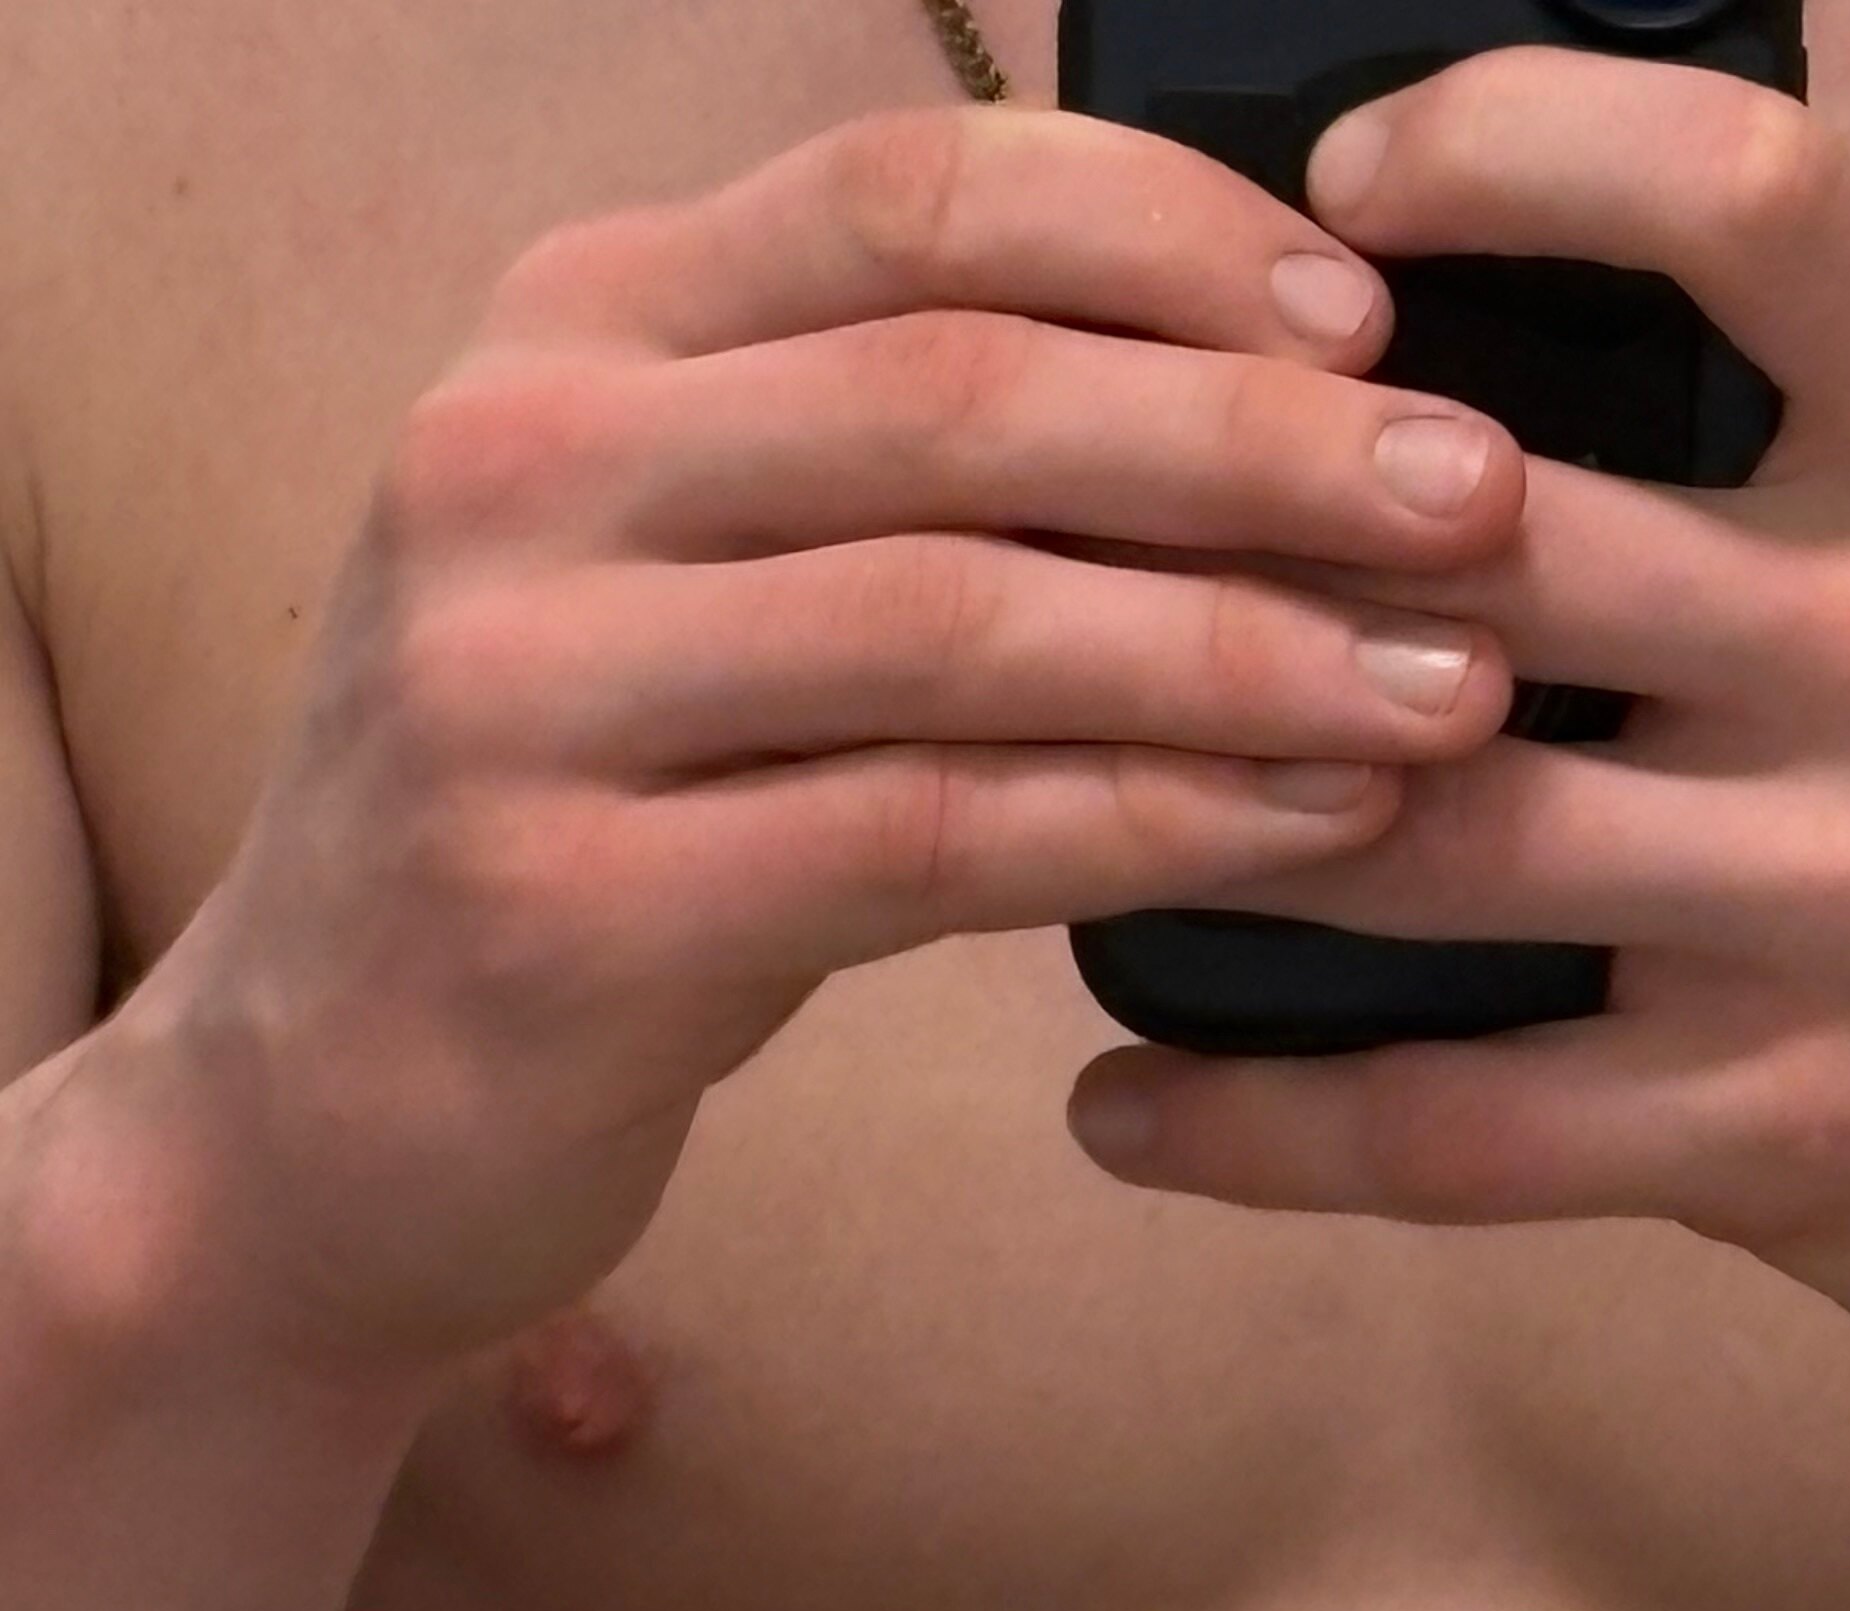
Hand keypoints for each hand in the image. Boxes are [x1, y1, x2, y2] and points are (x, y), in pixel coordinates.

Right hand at [98, 103, 1524, 1391]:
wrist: (316, 1124)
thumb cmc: (584, 840)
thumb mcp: (696, 595)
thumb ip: (890, 480)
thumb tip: (1255, 409)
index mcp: (574, 333)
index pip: (909, 199)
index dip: (1164, 235)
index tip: (1374, 309)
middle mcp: (523, 464)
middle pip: (959, 392)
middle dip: (1258, 440)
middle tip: (1484, 499)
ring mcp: (524, 687)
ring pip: (956, 617)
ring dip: (1240, 645)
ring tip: (1454, 686)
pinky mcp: (569, 907)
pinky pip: (926, 838)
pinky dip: (1145, 822)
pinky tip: (1312, 826)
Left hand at [1066, 44, 1849, 1451]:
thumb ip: (1848, 482)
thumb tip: (1515, 421)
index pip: (1747, 198)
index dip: (1503, 148)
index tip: (1334, 195)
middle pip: (1487, 529)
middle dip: (1231, 529)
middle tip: (1044, 533)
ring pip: (1423, 832)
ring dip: (1179, 811)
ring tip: (1008, 805)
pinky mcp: (1812, 1145)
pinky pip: (1461, 1129)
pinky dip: (1254, 1125)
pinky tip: (1123, 1112)